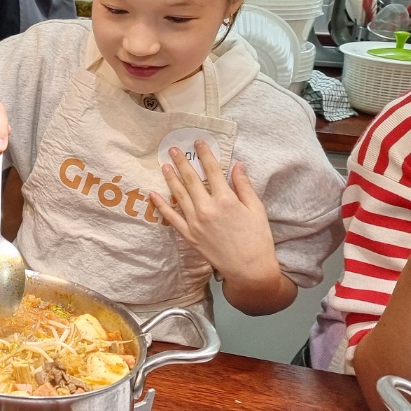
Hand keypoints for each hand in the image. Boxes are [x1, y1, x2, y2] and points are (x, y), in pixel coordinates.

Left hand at [150, 141, 275, 276]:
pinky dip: (161, 205)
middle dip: (181, 161)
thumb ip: (244, 186)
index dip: (204, 154)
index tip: (198, 142)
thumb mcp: (256, 209)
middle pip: (190, 179)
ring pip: (178, 195)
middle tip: (173, 149)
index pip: (211, 170)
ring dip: (170, 178)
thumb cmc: (257, 238)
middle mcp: (207, 208)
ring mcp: (195, 222)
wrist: (249, 269)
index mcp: (226, 199)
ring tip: (164, 165)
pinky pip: (171, 217)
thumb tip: (238, 165)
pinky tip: (153, 194)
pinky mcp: (189, 235)